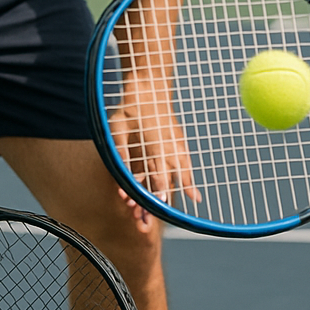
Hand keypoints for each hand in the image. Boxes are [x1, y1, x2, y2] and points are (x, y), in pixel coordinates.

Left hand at [109, 72, 199, 216]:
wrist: (150, 85)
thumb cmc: (130, 106)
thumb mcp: (116, 129)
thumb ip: (121, 152)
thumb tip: (121, 174)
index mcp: (153, 145)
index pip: (158, 174)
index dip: (158, 192)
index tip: (159, 206)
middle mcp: (168, 147)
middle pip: (168, 180)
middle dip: (159, 203)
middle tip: (147, 223)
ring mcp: (175, 144)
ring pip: (180, 174)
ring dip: (179, 193)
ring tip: (185, 211)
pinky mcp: (177, 142)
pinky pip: (184, 166)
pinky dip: (188, 181)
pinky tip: (193, 196)